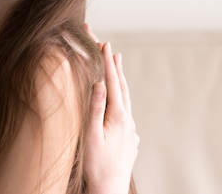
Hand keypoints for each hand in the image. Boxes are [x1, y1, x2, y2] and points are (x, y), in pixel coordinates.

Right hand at [83, 24, 138, 193]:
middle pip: (121, 86)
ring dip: (120, 79)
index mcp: (118, 116)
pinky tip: (117, 98)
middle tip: (107, 45)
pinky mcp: (129, 137)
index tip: (104, 43)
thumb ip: (96, 108)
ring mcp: (130, 129)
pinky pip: (125, 110)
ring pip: (125, 98)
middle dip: (114, 64)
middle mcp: (127, 120)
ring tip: (117, 63)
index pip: (112, 82)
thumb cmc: (96, 165)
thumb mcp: (91, 136)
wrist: (109, 190)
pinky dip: (120, 97)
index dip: (107, 61)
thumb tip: (99, 83)